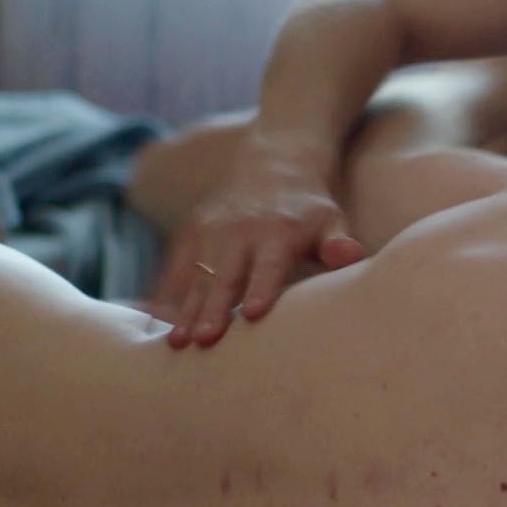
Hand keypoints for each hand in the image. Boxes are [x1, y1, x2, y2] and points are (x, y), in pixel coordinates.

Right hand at [150, 141, 366, 347]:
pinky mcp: (191, 232)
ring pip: (196, 275)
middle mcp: (240, 230)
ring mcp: (211, 230)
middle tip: (203, 340)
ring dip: (185, 309)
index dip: (261, 288)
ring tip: (176, 342)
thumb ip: (338, 242)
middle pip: (226, 274)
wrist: (276, 164)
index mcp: (278, 231)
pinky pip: (174, 267)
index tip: (252, 314)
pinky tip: (155, 324)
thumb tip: (350, 255)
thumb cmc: (311, 209)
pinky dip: (164, 294)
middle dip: (214, 307)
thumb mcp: (331, 220)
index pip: (269, 264)